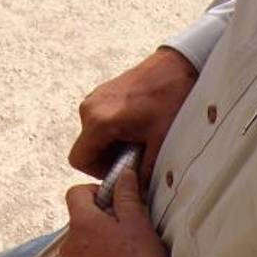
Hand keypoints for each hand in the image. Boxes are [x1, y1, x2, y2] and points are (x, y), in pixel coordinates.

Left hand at [62, 170, 169, 256]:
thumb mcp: (138, 222)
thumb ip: (126, 195)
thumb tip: (123, 175)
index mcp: (81, 224)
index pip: (75, 193)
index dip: (94, 192)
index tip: (112, 200)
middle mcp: (69, 247)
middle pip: (80, 223)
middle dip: (99, 223)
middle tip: (126, 232)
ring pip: (81, 250)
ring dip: (97, 249)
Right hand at [69, 47, 196, 186]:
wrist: (177, 66)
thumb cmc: (170, 98)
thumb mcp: (161, 142)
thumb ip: (146, 171)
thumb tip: (138, 190)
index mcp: (99, 121)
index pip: (79, 160)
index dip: (99, 172)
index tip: (122, 169)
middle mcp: (89, 109)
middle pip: (87, 148)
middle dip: (109, 157)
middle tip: (138, 154)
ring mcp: (94, 99)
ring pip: (93, 136)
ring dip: (113, 144)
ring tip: (141, 137)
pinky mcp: (101, 94)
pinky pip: (99, 122)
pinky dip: (114, 130)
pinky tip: (139, 125)